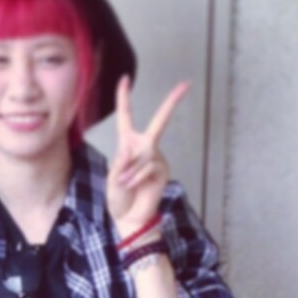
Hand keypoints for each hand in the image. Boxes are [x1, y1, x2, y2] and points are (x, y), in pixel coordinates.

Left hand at [107, 76, 189, 236]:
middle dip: (172, 103)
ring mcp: (156, 158)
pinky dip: (138, 176)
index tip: (125, 78)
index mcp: (127, 144)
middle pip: (160, 121)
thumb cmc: (119, 199)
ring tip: (126, 185)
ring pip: (145, 154)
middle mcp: (144, 147)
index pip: (126, 116)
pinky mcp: (162, 170)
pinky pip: (149, 166)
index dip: (124, 97)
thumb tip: (129, 151)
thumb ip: (119, 164)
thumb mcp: (112, 180)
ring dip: (131, 171)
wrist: (130, 219)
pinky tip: (134, 186)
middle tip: (185, 85)